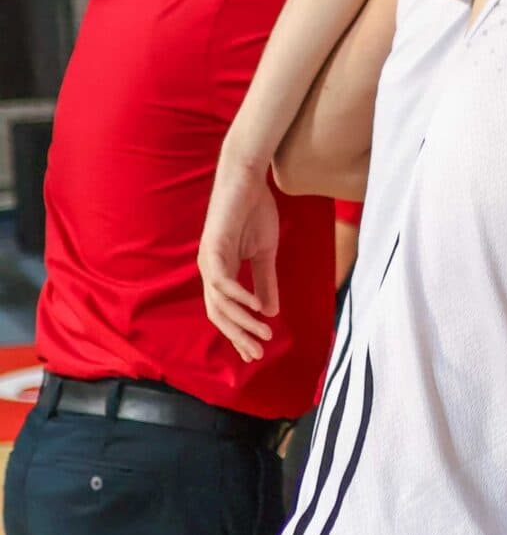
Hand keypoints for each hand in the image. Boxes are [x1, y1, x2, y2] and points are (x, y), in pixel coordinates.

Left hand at [200, 156, 281, 360]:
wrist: (247, 180)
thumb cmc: (255, 213)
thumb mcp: (265, 254)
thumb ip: (265, 283)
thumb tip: (269, 312)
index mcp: (221, 273)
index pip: (226, 312)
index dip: (240, 333)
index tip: (257, 352)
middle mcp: (210, 270)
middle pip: (219, 314)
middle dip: (238, 336)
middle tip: (258, 354)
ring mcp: (209, 260)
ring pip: (221, 302)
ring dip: (242, 321)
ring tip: (264, 333)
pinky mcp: (214, 247)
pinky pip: (224, 280)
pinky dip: (239, 296)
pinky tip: (256, 308)